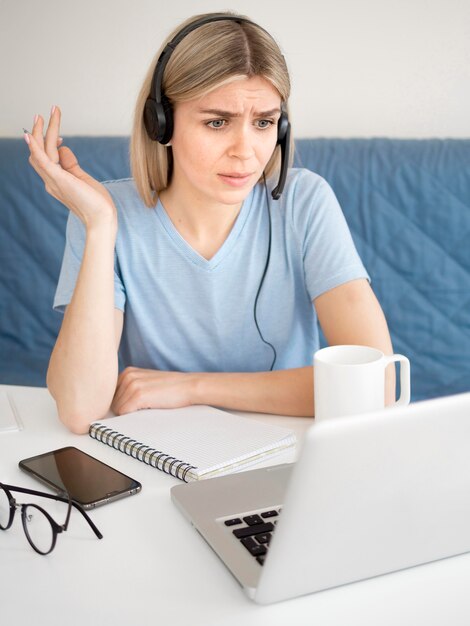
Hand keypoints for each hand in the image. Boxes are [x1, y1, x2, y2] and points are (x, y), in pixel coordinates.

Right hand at [25, 106, 116, 229]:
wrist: (102, 219)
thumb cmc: (96, 202)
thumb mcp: (82, 178)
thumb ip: (71, 164)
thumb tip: (64, 148)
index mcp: (56, 182)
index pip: (45, 159)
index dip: (50, 144)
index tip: (61, 136)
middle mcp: (50, 181)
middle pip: (40, 152)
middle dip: (41, 131)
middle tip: (46, 113)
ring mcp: (52, 181)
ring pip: (42, 151)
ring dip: (43, 131)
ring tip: (47, 113)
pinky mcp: (58, 180)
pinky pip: (42, 161)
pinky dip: (35, 148)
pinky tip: (31, 135)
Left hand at [111, 367, 196, 414]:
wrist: (189, 386)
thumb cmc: (170, 388)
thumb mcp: (146, 382)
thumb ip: (130, 388)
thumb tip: (112, 407)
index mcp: (128, 372)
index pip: (111, 395)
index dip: (120, 404)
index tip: (134, 406)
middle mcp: (127, 375)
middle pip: (112, 402)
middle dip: (124, 409)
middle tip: (143, 407)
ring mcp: (132, 384)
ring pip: (117, 409)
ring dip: (129, 414)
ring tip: (147, 407)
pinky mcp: (138, 395)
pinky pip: (123, 413)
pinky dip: (132, 417)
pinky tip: (147, 410)